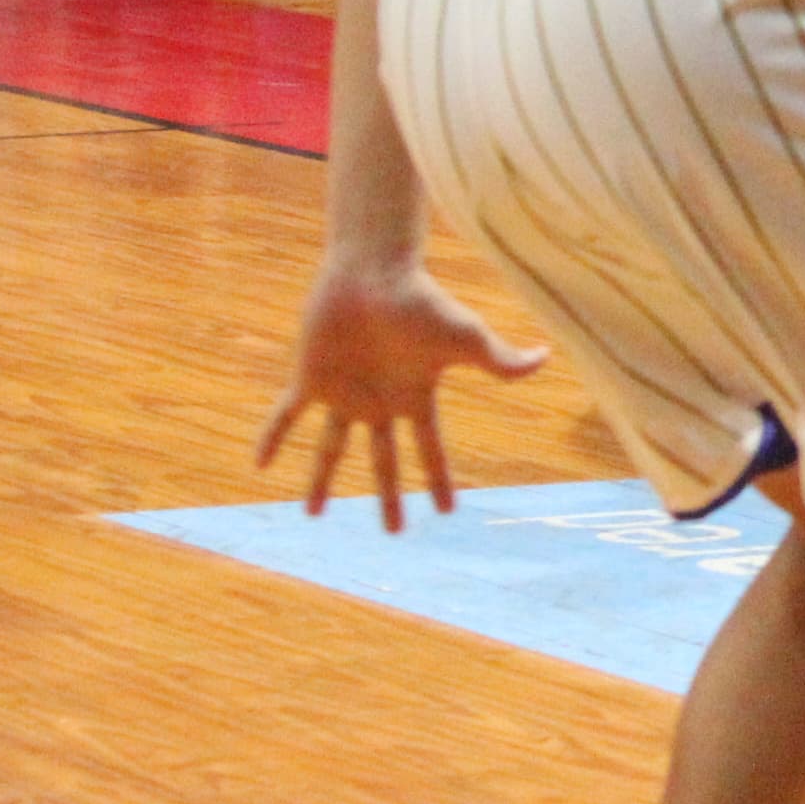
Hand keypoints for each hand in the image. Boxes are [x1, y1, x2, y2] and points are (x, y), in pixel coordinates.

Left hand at [253, 265, 547, 532]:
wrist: (372, 272)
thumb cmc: (422, 301)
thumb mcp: (466, 336)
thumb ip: (500, 359)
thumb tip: (545, 358)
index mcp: (416, 397)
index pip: (431, 449)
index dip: (439, 481)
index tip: (448, 511)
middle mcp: (380, 402)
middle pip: (384, 460)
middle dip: (388, 497)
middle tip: (393, 531)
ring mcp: (344, 393)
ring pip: (332, 446)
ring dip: (322, 479)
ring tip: (312, 514)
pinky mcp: (311, 378)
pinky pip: (290, 415)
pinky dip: (274, 437)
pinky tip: (259, 463)